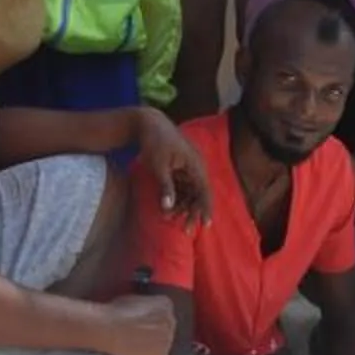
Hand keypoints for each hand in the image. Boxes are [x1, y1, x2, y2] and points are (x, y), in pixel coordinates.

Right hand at [97, 292, 178, 354]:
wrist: (107, 329)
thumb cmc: (115, 313)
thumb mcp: (135, 299)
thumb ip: (148, 304)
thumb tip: (148, 311)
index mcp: (166, 304)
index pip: (166, 312)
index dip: (153, 318)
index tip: (144, 322)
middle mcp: (171, 320)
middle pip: (167, 327)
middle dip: (156, 330)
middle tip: (141, 334)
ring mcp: (168, 338)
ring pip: (164, 341)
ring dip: (154, 343)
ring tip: (138, 343)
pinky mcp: (162, 354)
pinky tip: (139, 352)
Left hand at [133, 108, 212, 227]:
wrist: (148, 124)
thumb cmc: (154, 143)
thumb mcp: (159, 166)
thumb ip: (166, 187)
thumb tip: (169, 207)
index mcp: (195, 164)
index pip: (205, 191)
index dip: (205, 209)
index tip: (205, 225)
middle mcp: (196, 167)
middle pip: (198, 194)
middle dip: (192, 212)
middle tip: (186, 230)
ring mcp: (188, 169)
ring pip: (190, 193)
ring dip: (183, 207)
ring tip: (171, 220)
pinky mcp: (180, 170)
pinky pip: (182, 188)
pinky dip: (176, 198)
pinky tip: (167, 209)